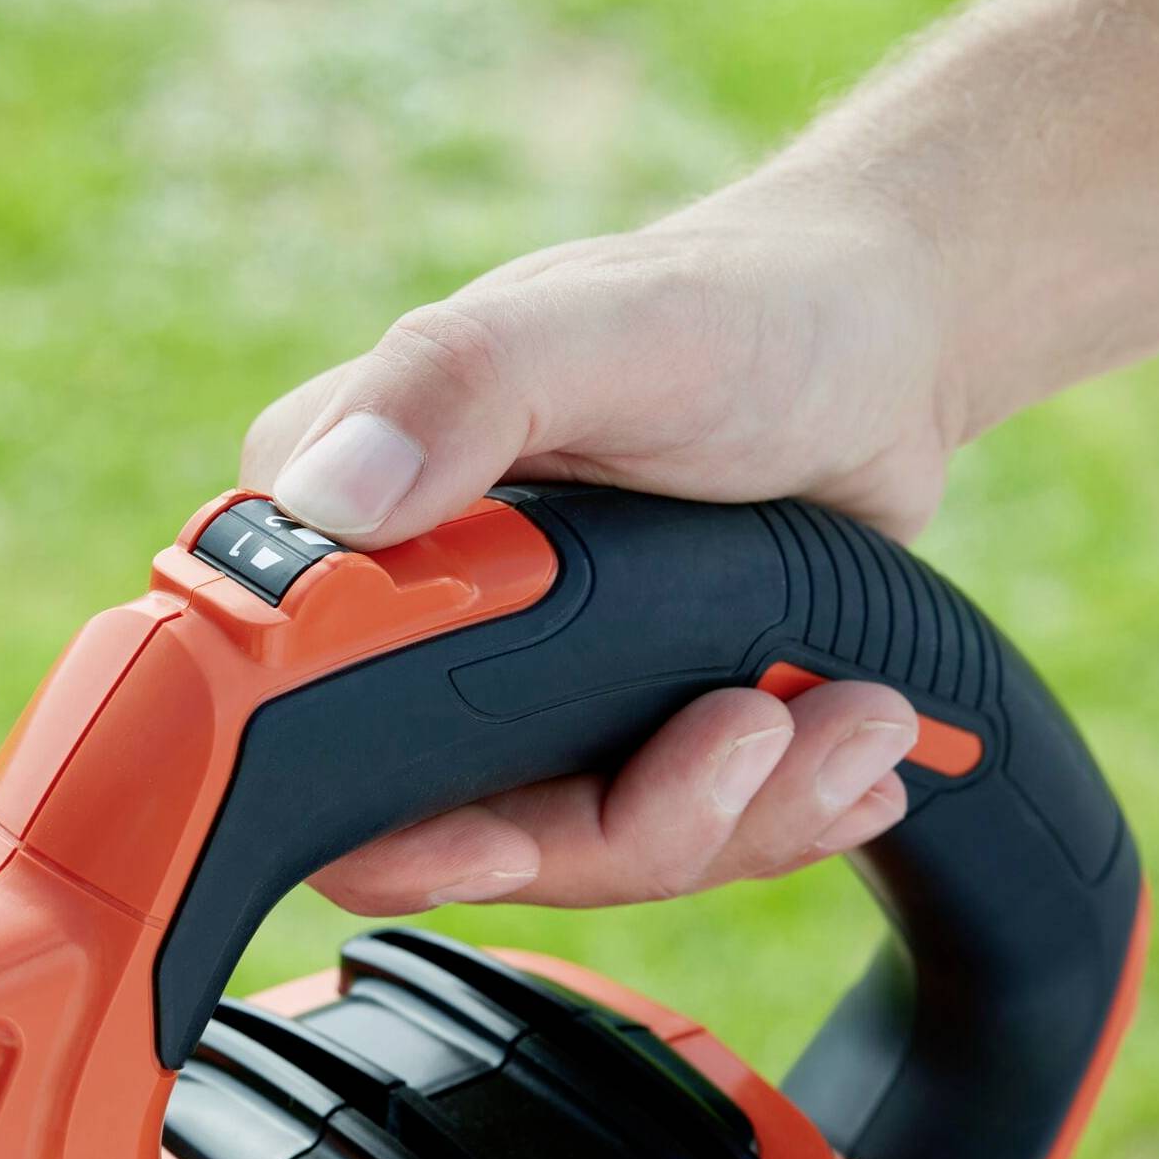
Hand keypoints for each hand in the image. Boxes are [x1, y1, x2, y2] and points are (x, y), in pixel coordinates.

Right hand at [239, 186, 944, 912]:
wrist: (872, 350)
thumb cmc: (732, 308)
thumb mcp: (599, 329)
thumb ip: (458, 385)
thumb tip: (330, 497)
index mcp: (345, 529)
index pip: (286, 723)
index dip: (381, 822)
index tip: (498, 839)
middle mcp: (408, 621)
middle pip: (450, 828)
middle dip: (622, 824)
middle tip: (751, 732)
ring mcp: (512, 688)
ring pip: (576, 850)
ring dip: (730, 814)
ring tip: (848, 722)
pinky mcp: (607, 728)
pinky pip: (661, 836)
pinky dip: (768, 818)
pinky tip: (847, 757)